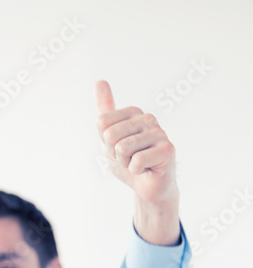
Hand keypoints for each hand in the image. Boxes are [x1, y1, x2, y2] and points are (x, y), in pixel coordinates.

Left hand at [95, 80, 179, 243]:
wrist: (146, 186)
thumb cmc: (128, 161)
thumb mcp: (108, 136)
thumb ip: (105, 110)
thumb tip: (100, 81)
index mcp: (134, 113)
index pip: (101, 123)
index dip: (104, 142)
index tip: (117, 147)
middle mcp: (148, 119)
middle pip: (110, 135)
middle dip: (113, 153)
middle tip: (128, 158)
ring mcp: (160, 133)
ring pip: (122, 148)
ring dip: (125, 162)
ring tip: (137, 163)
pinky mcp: (168, 150)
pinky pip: (136, 161)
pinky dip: (136, 170)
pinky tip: (147, 169)